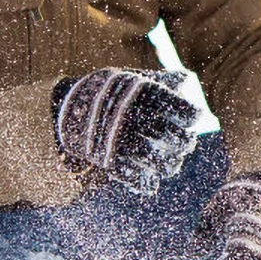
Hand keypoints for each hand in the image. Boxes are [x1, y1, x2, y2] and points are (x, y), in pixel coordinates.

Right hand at [55, 68, 198, 195]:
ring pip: (157, 160)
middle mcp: (134, 116)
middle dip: (183, 143)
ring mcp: (120, 139)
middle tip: (186, 144)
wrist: (66, 104)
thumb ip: (158, 81)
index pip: (180, 108)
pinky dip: (145, 182)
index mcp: (142, 93)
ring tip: (172, 164)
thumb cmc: (108, 89)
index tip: (195, 118)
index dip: (191, 115)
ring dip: (169, 165)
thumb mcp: (132, 77)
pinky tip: (151, 182)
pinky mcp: (107, 159)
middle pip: (172, 137)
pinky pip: (133, 176)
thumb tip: (186, 81)